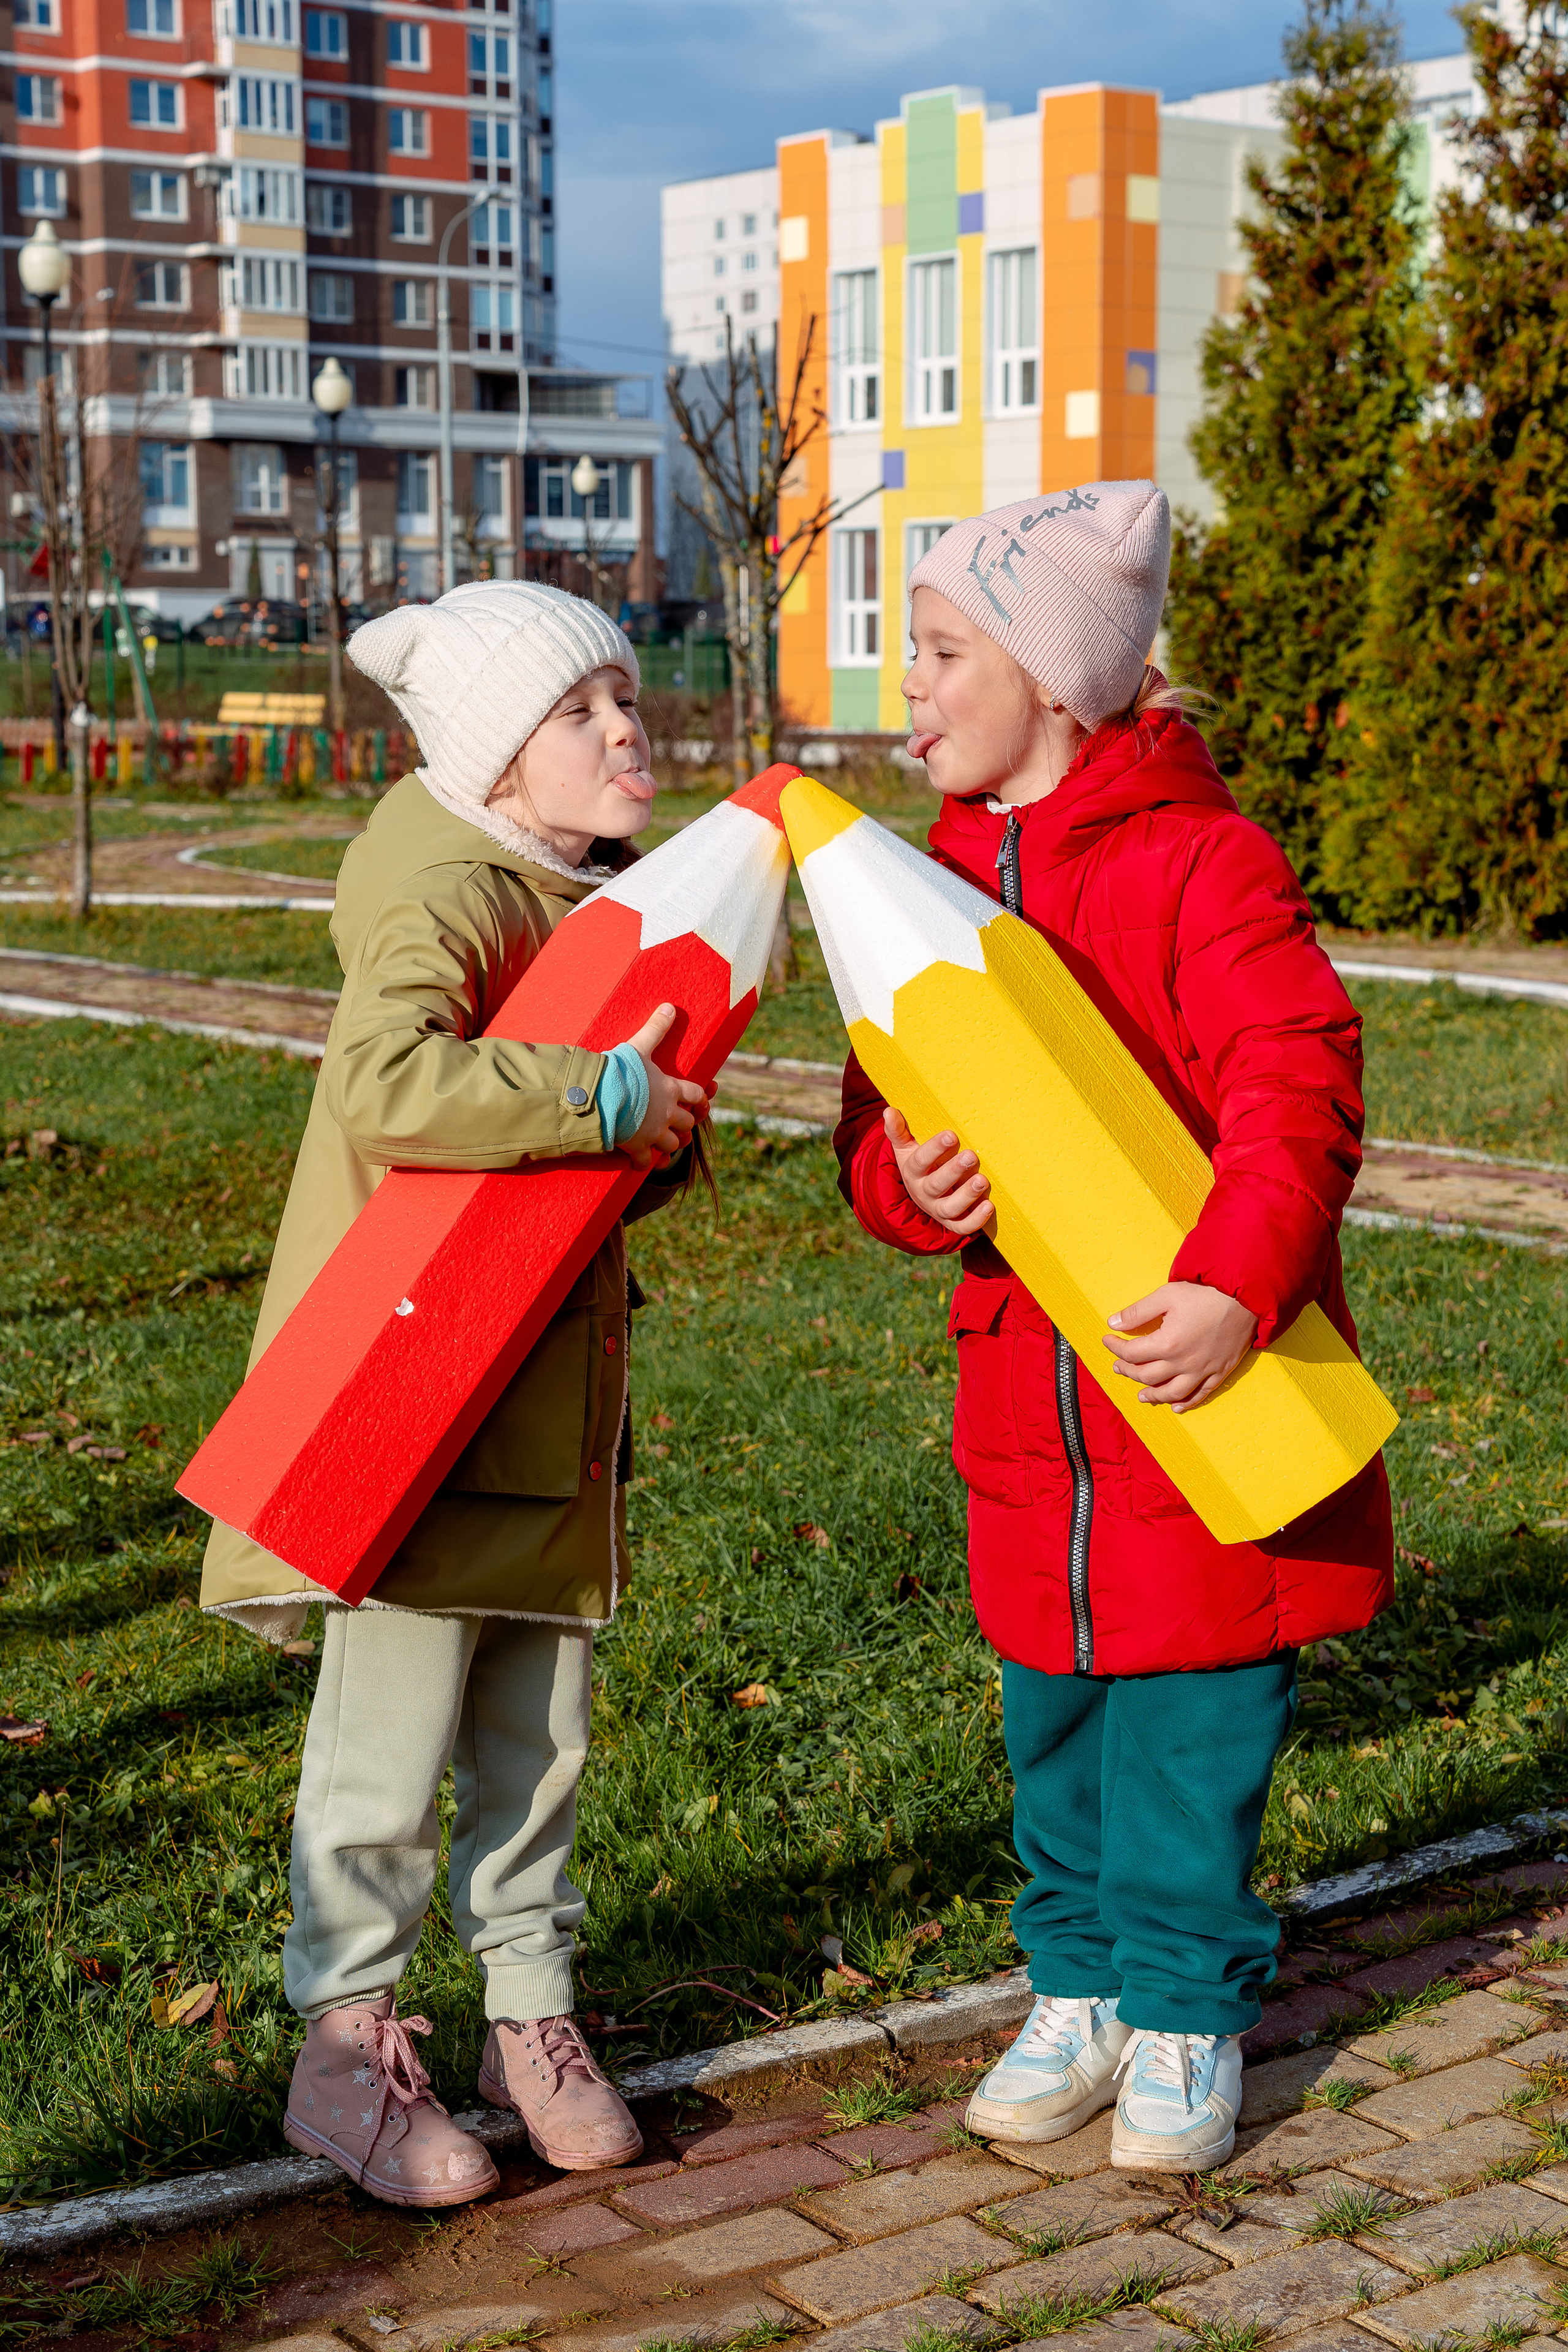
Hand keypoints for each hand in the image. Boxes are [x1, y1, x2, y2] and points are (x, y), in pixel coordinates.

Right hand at [621, 1004, 709, 1167]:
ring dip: (671, 1144)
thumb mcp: (639, 1045)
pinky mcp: (637, 1147)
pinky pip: (647, 1161)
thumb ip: (655, 1028)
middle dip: (685, 1125)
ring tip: (666, 1144)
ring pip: (673, 1145)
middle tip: (681, 1127)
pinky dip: (647, 1163)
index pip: (695, 1095)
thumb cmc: (620, 1070)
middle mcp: (668, 1113)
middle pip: (687, 1124)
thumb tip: (670, 1006)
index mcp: (671, 1089)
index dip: (700, 1099)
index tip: (702, 1103)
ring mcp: (654, 1133)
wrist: (600, 1097)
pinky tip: (643, 1162)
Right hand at [884, 1107, 995, 1236]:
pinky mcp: (953, 1222)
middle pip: (936, 1185)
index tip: (951, 1135)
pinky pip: (962, 1227)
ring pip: (950, 1207)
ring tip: (982, 1181)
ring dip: (967, 1195)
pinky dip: (975, 1220)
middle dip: (953, 1171)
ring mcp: (938, 1209)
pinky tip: (989, 1205)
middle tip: (970, 1156)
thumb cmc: (919, 1163)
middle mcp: (924, 1193)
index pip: (920, 1161)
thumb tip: (889, 1111)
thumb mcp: (906, 1147)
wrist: (921, 1193)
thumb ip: (898, 1130)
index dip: (934, 1149)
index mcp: (912, 1172)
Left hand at [1101, 1281, 1257, 1411]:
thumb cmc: (1205, 1293)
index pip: (1132, 1353)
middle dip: (1128, 1371)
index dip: (1115, 1347)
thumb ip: (1138, 1312)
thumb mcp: (1166, 1295)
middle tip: (1118, 1366)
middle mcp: (1183, 1362)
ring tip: (1141, 1396)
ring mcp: (1202, 1370)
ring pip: (1172, 1392)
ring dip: (1153, 1395)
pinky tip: (1176, 1407)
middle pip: (1147, 1375)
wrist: (1246, 1298)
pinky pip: (1200, 1394)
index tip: (1107, 1339)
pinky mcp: (1219, 1372)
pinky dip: (1187, 1403)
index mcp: (1167, 1343)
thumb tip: (1113, 1323)